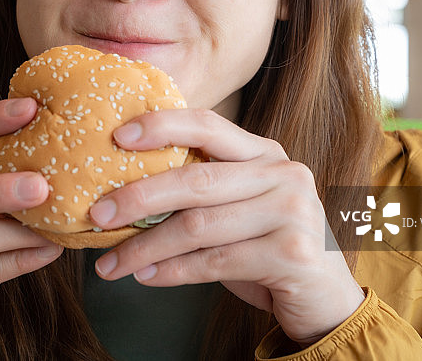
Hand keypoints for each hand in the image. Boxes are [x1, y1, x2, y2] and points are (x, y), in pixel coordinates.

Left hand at [89, 108, 364, 346]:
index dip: (162, 125)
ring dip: (145, 247)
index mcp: (264, 154)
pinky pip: (216, 262)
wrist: (325, 297)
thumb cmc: (266, 246)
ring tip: (110, 263)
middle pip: (196, 179)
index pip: (209, 125)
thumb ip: (199, 193)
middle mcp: (283, 175)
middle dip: (138, 196)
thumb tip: (122, 195)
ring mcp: (292, 212)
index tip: (117, 136)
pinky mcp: (292, 253)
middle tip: (96, 213)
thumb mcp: (237, 208)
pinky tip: (146, 277)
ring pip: (199, 226)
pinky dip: (173, 272)